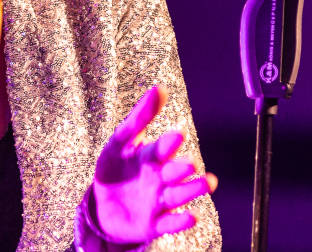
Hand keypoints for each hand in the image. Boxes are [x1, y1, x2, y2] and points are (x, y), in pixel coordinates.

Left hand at [91, 85, 216, 245]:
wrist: (102, 204)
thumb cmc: (115, 166)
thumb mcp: (121, 139)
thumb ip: (141, 116)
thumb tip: (161, 88)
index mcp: (152, 156)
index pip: (162, 147)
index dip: (169, 141)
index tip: (178, 133)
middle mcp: (159, 177)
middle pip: (174, 171)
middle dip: (182, 166)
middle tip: (190, 161)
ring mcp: (158, 201)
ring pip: (178, 195)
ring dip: (192, 190)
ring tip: (208, 183)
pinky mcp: (153, 224)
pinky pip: (169, 224)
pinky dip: (180, 221)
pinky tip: (191, 216)